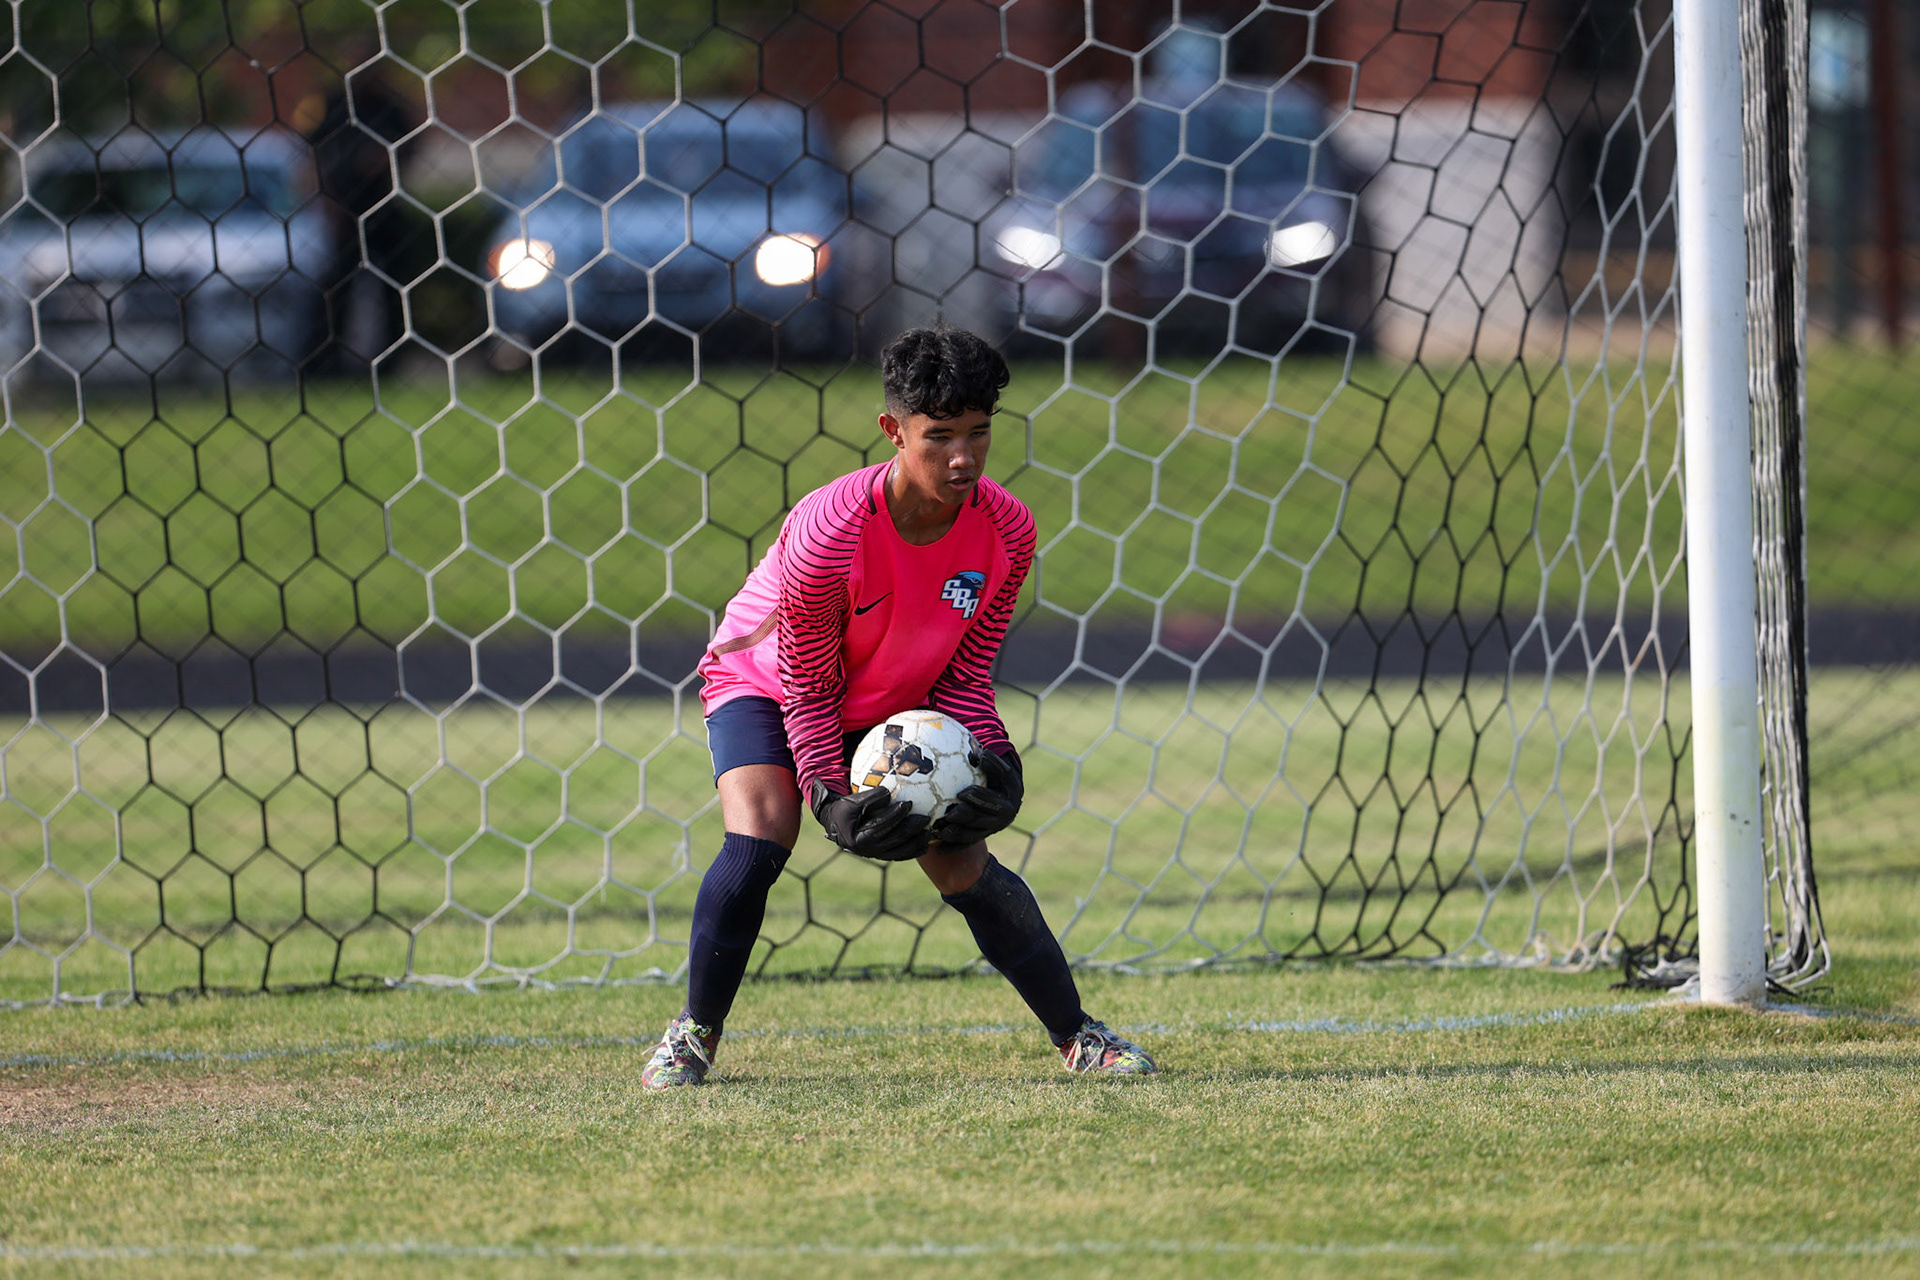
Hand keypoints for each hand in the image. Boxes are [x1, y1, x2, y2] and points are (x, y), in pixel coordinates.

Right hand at [808, 780, 931, 860]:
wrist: (837, 827)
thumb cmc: (844, 810)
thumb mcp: (851, 802)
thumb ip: (869, 798)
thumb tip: (888, 793)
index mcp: (857, 838)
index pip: (880, 825)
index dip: (895, 815)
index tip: (908, 803)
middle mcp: (867, 850)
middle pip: (893, 840)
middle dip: (911, 829)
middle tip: (925, 818)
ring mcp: (875, 855)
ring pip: (899, 852)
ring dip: (915, 843)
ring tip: (929, 833)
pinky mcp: (881, 856)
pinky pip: (899, 856)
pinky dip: (912, 851)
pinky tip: (925, 845)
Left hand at [929, 748, 1023, 847]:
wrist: (1005, 796)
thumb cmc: (998, 776)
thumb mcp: (1000, 769)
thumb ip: (992, 763)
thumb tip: (982, 753)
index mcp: (1008, 801)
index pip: (993, 800)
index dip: (979, 797)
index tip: (963, 793)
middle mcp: (1001, 819)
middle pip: (982, 820)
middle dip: (966, 818)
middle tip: (950, 814)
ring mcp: (991, 830)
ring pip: (974, 835)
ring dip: (958, 834)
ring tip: (942, 832)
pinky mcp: (981, 837)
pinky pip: (966, 844)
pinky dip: (953, 847)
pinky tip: (938, 849)